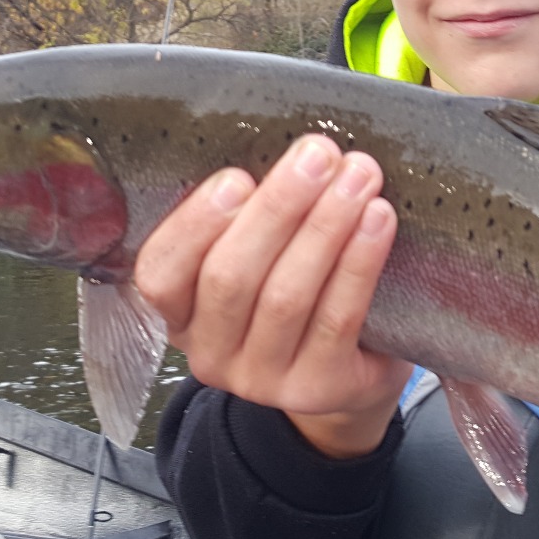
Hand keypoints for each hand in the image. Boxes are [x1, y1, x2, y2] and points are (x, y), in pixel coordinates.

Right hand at [133, 135, 408, 458]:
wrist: (350, 374)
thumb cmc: (299, 293)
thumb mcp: (259, 259)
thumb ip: (251, 218)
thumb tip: (287, 150)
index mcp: (182, 312)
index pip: (160, 274)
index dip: (194, 225)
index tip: (237, 177)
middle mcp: (211, 353)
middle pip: (231, 278)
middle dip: (278, 207)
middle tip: (319, 154)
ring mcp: (262, 379)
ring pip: (286, 296)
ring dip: (326, 226)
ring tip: (359, 176)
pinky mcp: (318, 389)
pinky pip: (337, 318)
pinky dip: (358, 263)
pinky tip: (378, 219)